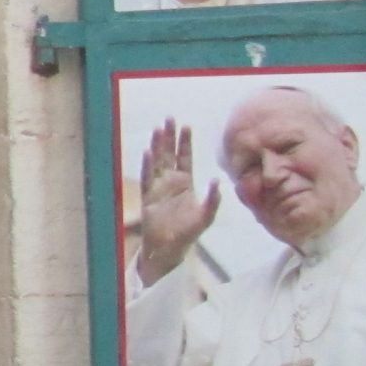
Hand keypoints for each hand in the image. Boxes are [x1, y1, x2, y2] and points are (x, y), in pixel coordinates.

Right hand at [137, 117, 219, 284]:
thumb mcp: (205, 216)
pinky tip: (148, 152)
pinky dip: (147, 165)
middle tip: (169, 118)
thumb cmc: (188, 233)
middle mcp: (171, 181)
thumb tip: (218, 180)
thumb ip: (213, 200)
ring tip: (157, 129)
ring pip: (157, 161)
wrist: (169, 247)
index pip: (184, 157)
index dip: (185, 142)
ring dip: (157, 145)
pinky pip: (147, 177)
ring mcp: (158, 187)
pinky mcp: (148, 196)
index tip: (185, 126)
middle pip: (169, 154)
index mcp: (185, 183)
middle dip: (169, 137)